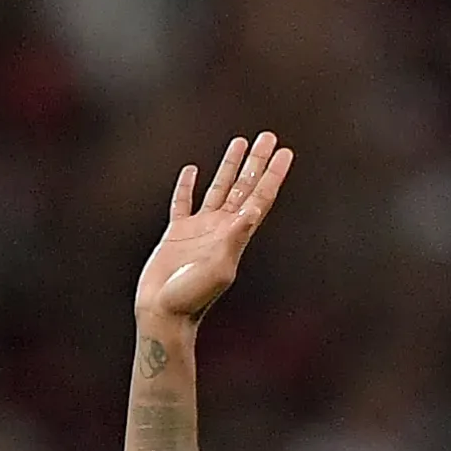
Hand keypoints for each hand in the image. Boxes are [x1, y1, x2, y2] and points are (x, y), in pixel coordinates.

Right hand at [134, 133, 293, 324]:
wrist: (164, 314)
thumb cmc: (192, 297)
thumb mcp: (219, 268)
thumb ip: (233, 239)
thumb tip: (251, 213)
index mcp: (235, 235)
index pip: (260, 197)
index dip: (273, 174)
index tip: (285, 151)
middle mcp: (222, 228)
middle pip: (244, 186)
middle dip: (257, 162)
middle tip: (268, 136)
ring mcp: (199, 229)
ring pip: (218, 188)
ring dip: (230, 166)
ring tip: (240, 142)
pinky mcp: (177, 233)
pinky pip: (183, 202)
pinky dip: (187, 185)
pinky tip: (192, 170)